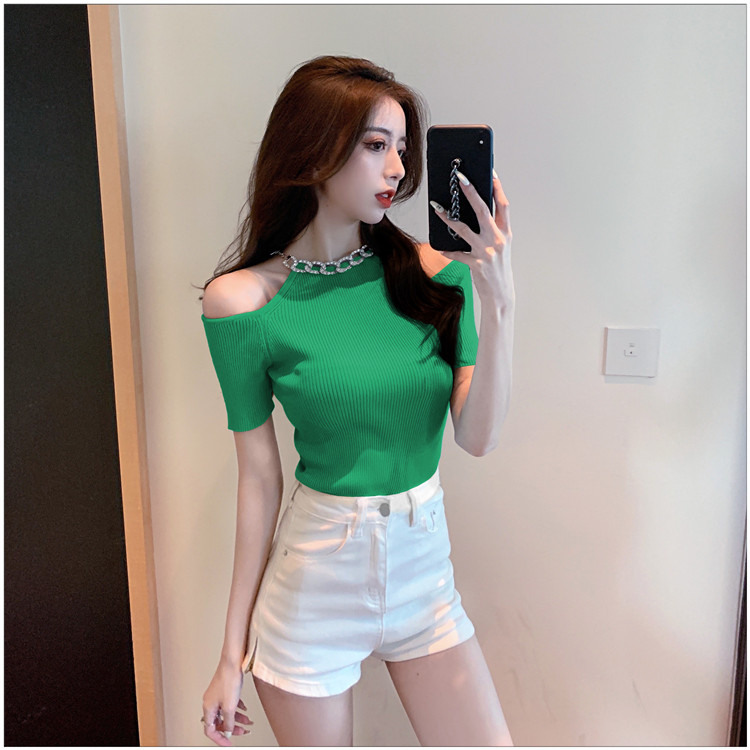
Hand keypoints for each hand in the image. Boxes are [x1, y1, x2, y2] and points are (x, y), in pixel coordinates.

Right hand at [202, 661, 253, 745]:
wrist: (233, 661)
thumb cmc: (228, 679)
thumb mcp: (230, 706)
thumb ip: (229, 722)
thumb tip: (228, 732)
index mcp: (208, 707)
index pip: (210, 730)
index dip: (220, 739)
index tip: (229, 743)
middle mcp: (210, 702)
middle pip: (219, 722)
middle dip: (231, 728)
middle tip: (242, 732)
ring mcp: (217, 695)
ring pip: (226, 713)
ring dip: (237, 719)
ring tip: (247, 721)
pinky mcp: (224, 689)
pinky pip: (229, 704)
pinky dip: (237, 708)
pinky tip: (244, 709)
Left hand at [430, 169, 514, 309]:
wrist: (500, 294)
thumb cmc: (498, 268)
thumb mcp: (500, 246)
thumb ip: (491, 230)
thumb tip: (477, 212)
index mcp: (505, 233)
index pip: (503, 205)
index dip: (497, 187)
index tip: (490, 172)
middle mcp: (498, 240)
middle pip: (483, 210)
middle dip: (471, 191)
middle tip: (460, 178)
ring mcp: (487, 252)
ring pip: (464, 229)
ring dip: (448, 218)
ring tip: (437, 208)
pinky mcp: (476, 264)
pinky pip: (457, 254)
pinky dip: (448, 251)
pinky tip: (439, 247)